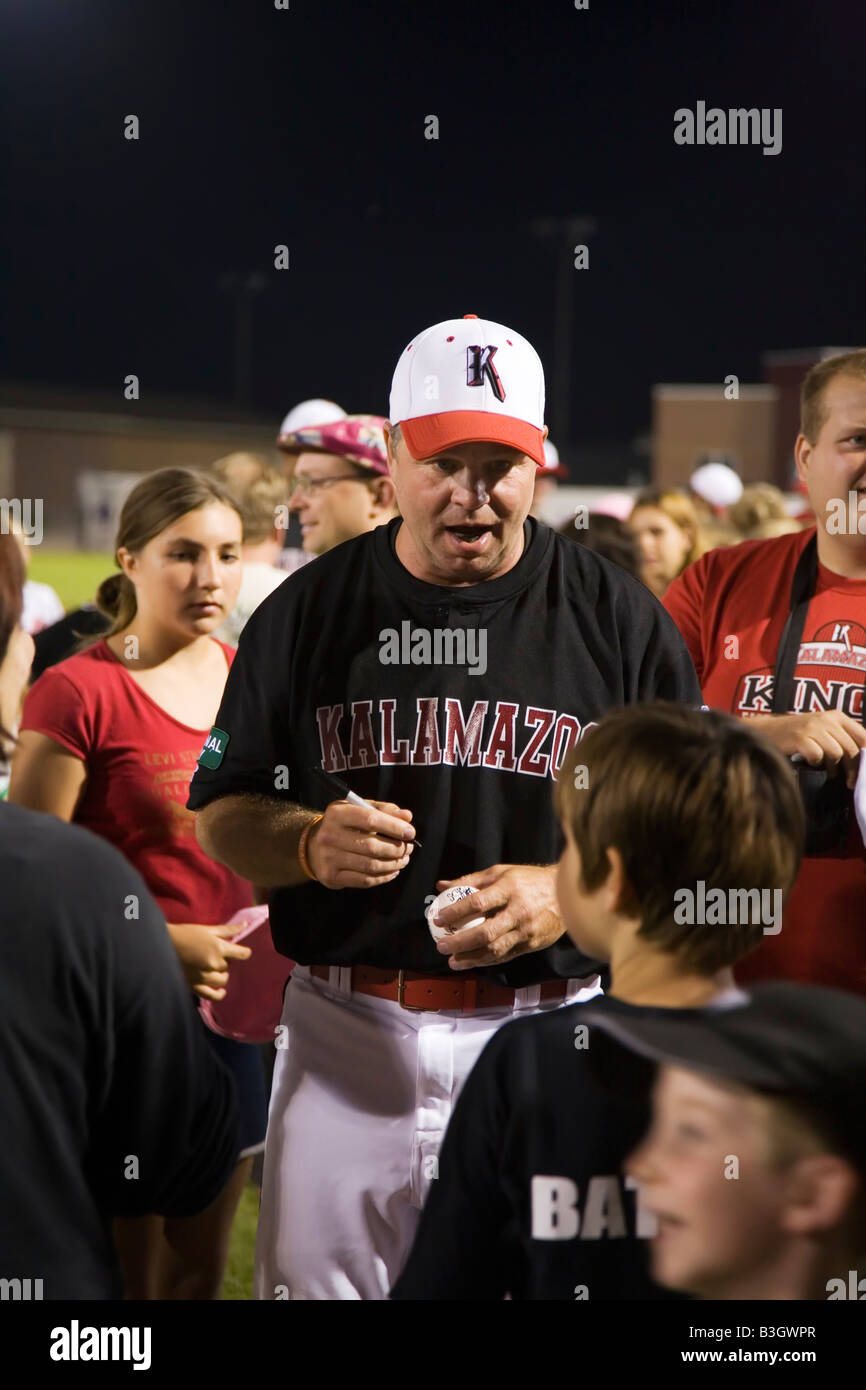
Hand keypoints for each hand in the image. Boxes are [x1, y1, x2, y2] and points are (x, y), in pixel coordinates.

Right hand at [168, 922, 252, 1001]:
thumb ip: (228, 930)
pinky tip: (221, 991)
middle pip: (228, 966)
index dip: (244, 952)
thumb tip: (246, 925)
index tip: (242, 952)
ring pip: (222, 980)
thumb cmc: (185, 934)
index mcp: (218, 948)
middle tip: (216, 955)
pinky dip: (219, 994)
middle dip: (225, 961)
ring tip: (214, 968)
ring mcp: (203, 977)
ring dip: (221, 974)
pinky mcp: (194, 986)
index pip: (242, 954)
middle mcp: (212, 964)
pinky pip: (212, 995)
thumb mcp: (207, 929)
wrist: (162, 945)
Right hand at [306, 799, 415, 889]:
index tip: (410, 833)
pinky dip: (384, 877)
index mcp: (337, 813)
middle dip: (396, 849)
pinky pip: (365, 880)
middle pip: (371, 846)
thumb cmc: (344, 825)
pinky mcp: (331, 877)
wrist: (313, 846)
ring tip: (403, 859)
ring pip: (370, 865)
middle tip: (408, 848)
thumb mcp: (360, 810)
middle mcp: (329, 835)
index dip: (394, 827)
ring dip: (393, 864)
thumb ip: (384, 811)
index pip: (370, 819)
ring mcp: (329, 858)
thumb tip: (407, 817)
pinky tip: (392, 871)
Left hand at [433, 864, 565, 968]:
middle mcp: (518, 911)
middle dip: (459, 942)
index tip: (437, 918)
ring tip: (453, 961)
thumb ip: (470, 880)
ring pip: (495, 949)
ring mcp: (526, 930)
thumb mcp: (500, 872)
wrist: (566, 893)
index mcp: (509, 889)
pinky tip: (473, 962)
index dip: (455, 912)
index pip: (478, 902)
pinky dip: (487, 960)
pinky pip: (506, 956)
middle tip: (441, 946)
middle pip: (485, 932)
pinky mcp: (532, 944)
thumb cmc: (528, 880)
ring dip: (471, 958)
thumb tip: (441, 886)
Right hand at [750, 711, 865, 787]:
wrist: (766, 730)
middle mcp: (826, 719)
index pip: (863, 736)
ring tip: (827, 771)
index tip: (864, 770)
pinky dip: (815, 764)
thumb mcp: (823, 729)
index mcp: (836, 716)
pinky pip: (818, 756)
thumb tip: (862, 758)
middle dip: (852, 769)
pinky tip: (810, 763)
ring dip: (833, 768)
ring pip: (837, 753)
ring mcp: (812, 727)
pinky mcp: (800, 738)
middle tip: (850, 782)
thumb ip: (842, 738)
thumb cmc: (797, 734)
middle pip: (851, 749)